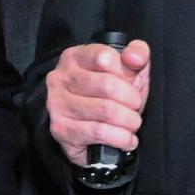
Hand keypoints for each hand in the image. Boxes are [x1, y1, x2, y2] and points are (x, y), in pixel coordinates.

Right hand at [46, 37, 150, 160]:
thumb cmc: (107, 96)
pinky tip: (127, 139)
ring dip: (129, 121)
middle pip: (107, 85)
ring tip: (133, 124)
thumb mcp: (126, 70)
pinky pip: (99, 132)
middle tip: (136, 108)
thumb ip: (137, 54)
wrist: (86, 132)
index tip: (133, 85)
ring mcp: (58, 104)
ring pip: (106, 110)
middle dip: (132, 100)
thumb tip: (135, 58)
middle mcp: (61, 78)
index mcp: (75, 57)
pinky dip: (121, 138)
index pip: (105, 58)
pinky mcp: (61, 129)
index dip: (127, 74)